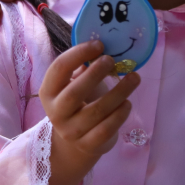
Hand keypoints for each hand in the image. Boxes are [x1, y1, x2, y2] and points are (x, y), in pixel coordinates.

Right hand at [40, 40, 140, 184]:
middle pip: (73, 93)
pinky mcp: (88, 144)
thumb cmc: (80, 101)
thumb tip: (106, 40)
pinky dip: (120, 115)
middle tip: (112, 60)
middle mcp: (56, 113)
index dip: (78, 53)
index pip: (58, 69)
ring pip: (96, 112)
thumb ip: (85, 64)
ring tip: (134, 78)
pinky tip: (128, 103)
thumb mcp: (76, 82)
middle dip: (95, 74)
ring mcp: (71, 131)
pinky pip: (106, 130)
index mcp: (49, 91)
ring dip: (118, 92)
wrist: (77, 140)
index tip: (99, 44)